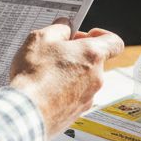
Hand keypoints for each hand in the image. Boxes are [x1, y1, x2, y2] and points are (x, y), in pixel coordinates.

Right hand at [8, 19, 124, 137]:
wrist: (26, 112)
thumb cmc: (35, 75)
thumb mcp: (41, 39)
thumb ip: (58, 28)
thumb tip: (65, 27)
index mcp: (93, 55)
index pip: (114, 42)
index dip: (102, 36)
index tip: (86, 35)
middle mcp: (96, 78)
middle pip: (95, 61)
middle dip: (77, 55)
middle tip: (56, 52)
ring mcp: (88, 98)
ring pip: (83, 80)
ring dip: (69, 74)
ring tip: (45, 72)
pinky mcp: (76, 113)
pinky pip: (73, 97)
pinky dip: (63, 92)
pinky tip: (43, 90)